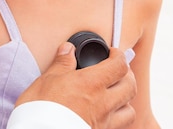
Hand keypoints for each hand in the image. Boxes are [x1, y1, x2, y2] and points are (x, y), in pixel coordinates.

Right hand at [15, 42, 135, 128]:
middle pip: (130, 86)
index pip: (119, 66)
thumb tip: (68, 49)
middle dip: (127, 75)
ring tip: (113, 93)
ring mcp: (104, 122)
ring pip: (130, 109)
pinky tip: (105, 113)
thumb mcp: (47, 80)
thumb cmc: (42, 109)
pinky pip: (120, 125)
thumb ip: (61, 64)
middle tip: (115, 71)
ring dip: (125, 99)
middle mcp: (103, 103)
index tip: (111, 53)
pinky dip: (118, 117)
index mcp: (91, 83)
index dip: (118, 55)